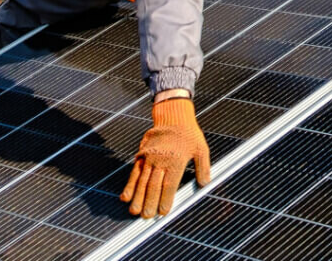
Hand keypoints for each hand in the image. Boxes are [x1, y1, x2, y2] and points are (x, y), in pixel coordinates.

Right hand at [121, 97, 211, 217]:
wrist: (173, 115)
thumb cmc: (189, 133)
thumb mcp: (201, 148)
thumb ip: (203, 166)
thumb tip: (205, 183)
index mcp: (176, 160)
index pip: (170, 184)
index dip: (166, 199)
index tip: (162, 212)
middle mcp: (161, 160)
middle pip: (154, 185)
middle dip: (149, 202)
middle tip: (146, 217)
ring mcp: (149, 157)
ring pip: (142, 180)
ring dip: (138, 197)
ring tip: (134, 211)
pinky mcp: (141, 154)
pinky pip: (134, 172)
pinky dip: (129, 185)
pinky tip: (125, 197)